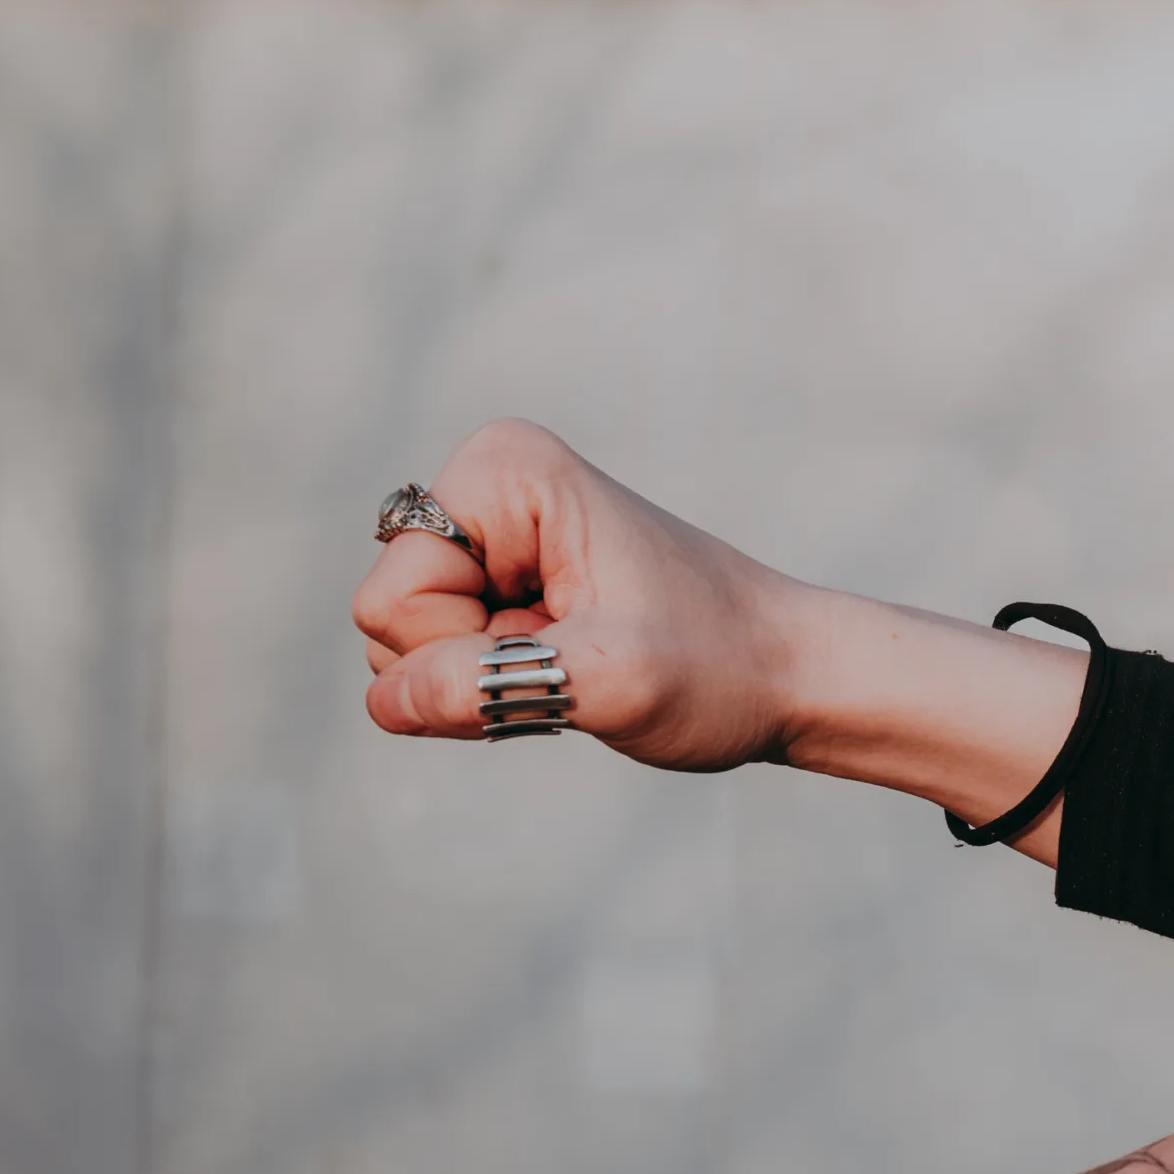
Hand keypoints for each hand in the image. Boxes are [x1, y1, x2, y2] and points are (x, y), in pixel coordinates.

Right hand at [351, 419, 811, 770]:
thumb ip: (483, 687)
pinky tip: (572, 670)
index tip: (564, 641)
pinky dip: (499, 687)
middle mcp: (485, 488)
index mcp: (502, 470)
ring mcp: (493, 537)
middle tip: (577, 660)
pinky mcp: (506, 582)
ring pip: (409, 647)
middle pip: (388, 621)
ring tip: (579, 664)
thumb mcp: (605, 682)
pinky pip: (444, 658)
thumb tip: (384, 702)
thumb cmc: (719, 667)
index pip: (393, 599)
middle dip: (473, 666)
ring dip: (488, 681)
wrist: (790, 675)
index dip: (468, 649)